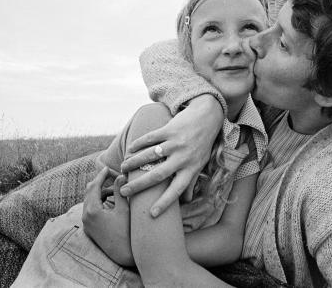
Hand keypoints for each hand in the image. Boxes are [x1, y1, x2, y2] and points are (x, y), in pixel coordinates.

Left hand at [82, 167, 133, 266]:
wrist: (124, 255)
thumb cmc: (126, 232)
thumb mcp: (124, 209)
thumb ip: (120, 191)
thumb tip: (120, 176)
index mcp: (92, 210)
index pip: (94, 186)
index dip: (101, 175)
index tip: (108, 167)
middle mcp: (86, 216)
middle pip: (89, 192)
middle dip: (100, 182)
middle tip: (113, 176)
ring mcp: (87, 223)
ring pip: (90, 200)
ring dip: (101, 192)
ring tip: (116, 190)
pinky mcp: (90, 228)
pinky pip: (91, 209)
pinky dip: (99, 202)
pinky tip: (112, 201)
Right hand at [119, 95, 222, 216]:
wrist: (208, 116)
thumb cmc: (202, 144)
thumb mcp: (201, 163)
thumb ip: (192, 181)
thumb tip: (187, 201)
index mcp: (191, 168)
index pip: (178, 189)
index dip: (165, 203)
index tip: (152, 214)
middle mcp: (184, 157)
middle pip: (158, 175)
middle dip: (139, 185)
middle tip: (123, 192)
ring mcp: (176, 143)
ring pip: (150, 155)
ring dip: (134, 162)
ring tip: (123, 169)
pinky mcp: (170, 129)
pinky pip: (150, 138)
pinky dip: (138, 144)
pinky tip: (130, 149)